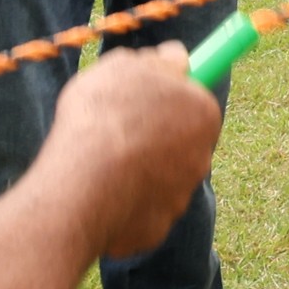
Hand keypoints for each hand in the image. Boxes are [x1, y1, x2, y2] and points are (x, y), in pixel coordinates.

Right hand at [40, 45, 222, 260]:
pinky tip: (95, 192)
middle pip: (177, 140)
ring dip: (133, 169)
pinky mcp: (155, 230)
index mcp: (204, 113)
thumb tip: (176, 57)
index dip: (168, 97)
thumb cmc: (106, 117)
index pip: (194, 101)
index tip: (148, 98)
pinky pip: (136, 210)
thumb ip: (158, 60)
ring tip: (96, 160)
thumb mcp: (127, 66)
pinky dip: (119, 203)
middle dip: (150, 134)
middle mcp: (201, 158)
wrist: (84, 184)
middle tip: (113, 128)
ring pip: (155, 176)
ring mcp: (179, 198)